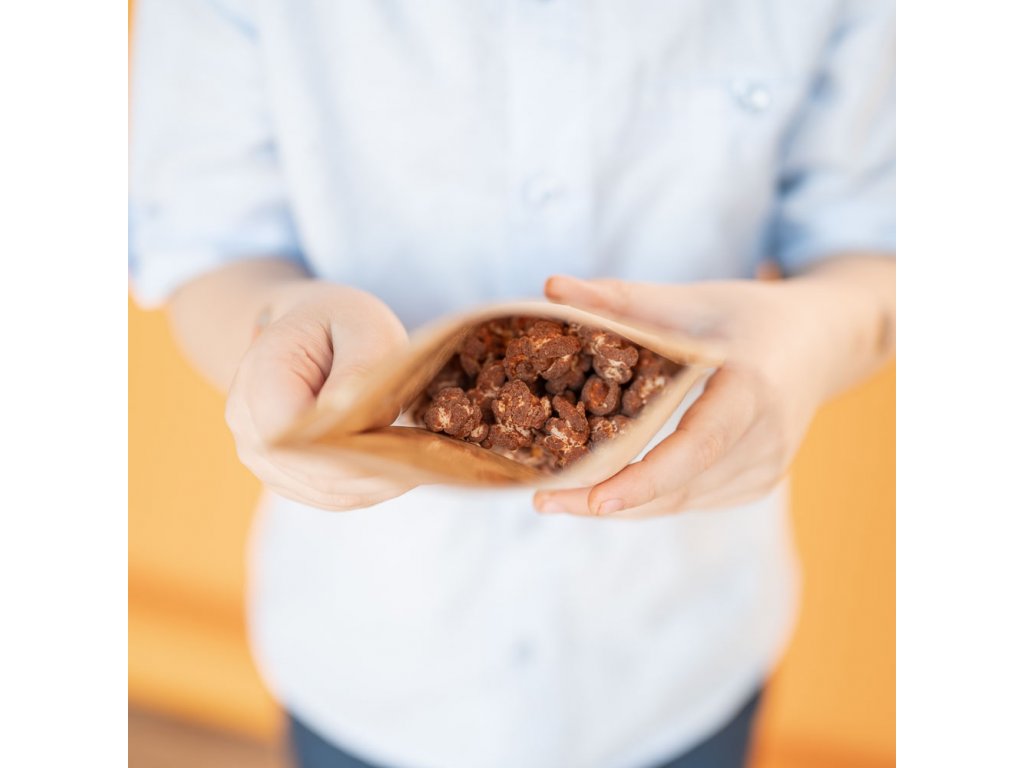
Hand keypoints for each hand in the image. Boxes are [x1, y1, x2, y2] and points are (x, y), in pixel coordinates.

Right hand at [225, 282, 414, 510]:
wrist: (308, 328)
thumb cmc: (338, 321)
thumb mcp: (361, 325)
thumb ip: (360, 369)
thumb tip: (358, 421)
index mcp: (260, 376)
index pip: (292, 437)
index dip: (342, 453)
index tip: (398, 448)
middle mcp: (247, 425)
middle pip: (311, 472)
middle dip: (370, 472)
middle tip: (425, 461)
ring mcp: (260, 456)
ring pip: (323, 491)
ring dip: (373, 485)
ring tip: (418, 466)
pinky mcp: (284, 474)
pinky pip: (327, 495)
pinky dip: (365, 489)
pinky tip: (398, 473)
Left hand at [533, 272, 857, 518]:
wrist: (822, 342)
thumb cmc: (752, 315)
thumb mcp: (695, 299)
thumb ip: (622, 299)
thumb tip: (551, 287)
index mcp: (755, 389)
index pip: (699, 444)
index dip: (647, 477)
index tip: (594, 499)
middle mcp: (768, 440)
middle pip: (680, 486)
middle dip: (608, 500)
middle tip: (543, 500)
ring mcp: (767, 469)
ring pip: (681, 502)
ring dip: (621, 505)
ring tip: (556, 499)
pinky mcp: (759, 484)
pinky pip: (693, 500)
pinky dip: (648, 498)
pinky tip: (605, 488)